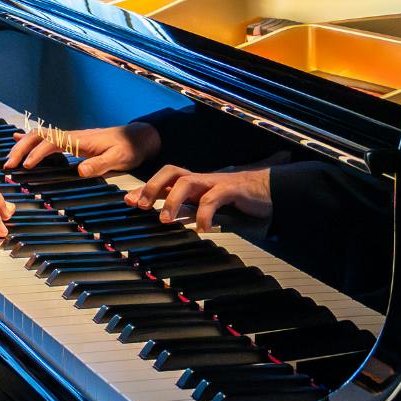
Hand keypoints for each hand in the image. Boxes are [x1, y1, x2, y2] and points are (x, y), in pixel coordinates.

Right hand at [2, 121, 160, 177]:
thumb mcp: (118, 158)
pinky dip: (30, 140)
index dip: (37, 153)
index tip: (26, 167)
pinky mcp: (72, 143)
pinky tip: (18, 140)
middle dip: (21, 148)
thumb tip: (80, 171)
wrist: (138, 138)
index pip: (51, 142)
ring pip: (40, 136)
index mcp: (79, 140)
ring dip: (23, 145)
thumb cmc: (129, 148)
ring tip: (9, 158)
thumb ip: (100, 164)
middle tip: (8, 165)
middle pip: (39, 136)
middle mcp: (71, 136)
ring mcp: (70, 138)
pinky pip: (47, 139)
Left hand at [126, 166, 272, 231]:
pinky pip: (213, 198)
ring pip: (187, 182)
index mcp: (196, 184)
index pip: (166, 180)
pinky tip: (202, 228)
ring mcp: (216, 182)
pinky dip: (204, 214)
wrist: (272, 191)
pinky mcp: (232, 189)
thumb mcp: (211, 208)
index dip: (146, 189)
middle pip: (171, 171)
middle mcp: (203, 180)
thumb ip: (192, 211)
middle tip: (140, 205)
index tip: (128, 201)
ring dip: (171, 199)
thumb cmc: (240, 200)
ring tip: (165, 219)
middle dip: (152, 186)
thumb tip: (172, 221)